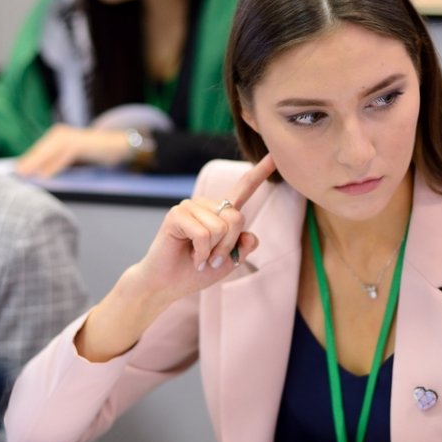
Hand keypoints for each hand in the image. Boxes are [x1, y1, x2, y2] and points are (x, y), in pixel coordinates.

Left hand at [16, 125, 131, 176]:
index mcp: (56, 137)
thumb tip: (39, 175)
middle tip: (17, 175)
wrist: (117, 144)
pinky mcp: (80, 142)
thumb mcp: (72, 158)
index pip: (38, 150)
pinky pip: (64, 155)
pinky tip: (45, 174)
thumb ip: (57, 162)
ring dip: (36, 164)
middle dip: (28, 163)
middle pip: (40, 150)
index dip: (27, 161)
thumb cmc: (93, 153)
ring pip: (49, 151)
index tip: (15, 172)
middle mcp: (60, 133)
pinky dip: (54, 165)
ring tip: (26, 174)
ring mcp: (70, 136)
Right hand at [131, 154, 275, 300]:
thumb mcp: (229, 262)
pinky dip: (200, 253)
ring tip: (199, 257)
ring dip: (212, 251)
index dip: (260, 172)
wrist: (168, 285)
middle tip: (212, 259)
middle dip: (228, 246)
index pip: (244, 188)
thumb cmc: (196, 271)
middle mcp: (207, 204)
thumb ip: (243, 247)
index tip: (274, 155)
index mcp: (221, 212)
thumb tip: (249, 235)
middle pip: (236, 217)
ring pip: (220, 228)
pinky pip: (203, 234)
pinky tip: (192, 257)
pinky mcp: (176, 214)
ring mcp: (190, 206)